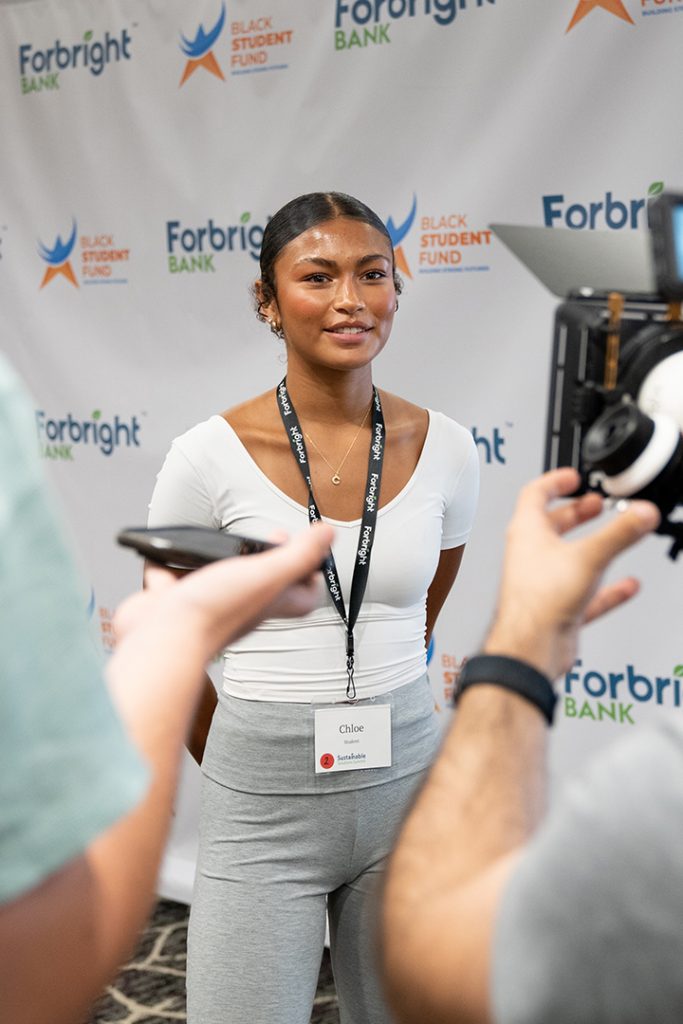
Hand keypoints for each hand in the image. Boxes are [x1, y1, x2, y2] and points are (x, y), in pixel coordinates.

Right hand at [114, 523, 333, 659]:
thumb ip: (299, 555)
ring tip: (220, 546)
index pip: (302, 594)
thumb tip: (328, 535)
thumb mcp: (267, 574)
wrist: (161, 639)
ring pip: (217, 584)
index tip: (305, 545)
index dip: (308, 570)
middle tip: (264, 540)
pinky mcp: (173, 606)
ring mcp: (206, 607)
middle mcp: (240, 607)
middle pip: (261, 585)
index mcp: (268, 601)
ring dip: (216, 564)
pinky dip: (168, 572)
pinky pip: (174, 585)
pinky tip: (168, 559)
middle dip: (262, 559)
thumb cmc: (215, 612)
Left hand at [484, 468, 659, 680]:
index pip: (535, 494)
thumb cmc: (537, 601)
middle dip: (575, 512)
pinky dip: (606, 588)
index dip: (555, 481)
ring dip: (591, 545)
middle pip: (551, 524)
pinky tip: (626, 586)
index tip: (573, 477)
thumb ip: (619, 533)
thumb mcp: (588, 556)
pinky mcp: (558, 608)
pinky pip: (586, 592)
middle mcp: (531, 555)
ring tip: (613, 536)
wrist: (531, 647)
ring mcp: (544, 582)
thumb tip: (642, 513)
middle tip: (596, 504)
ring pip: (568, 557)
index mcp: (527, 532)